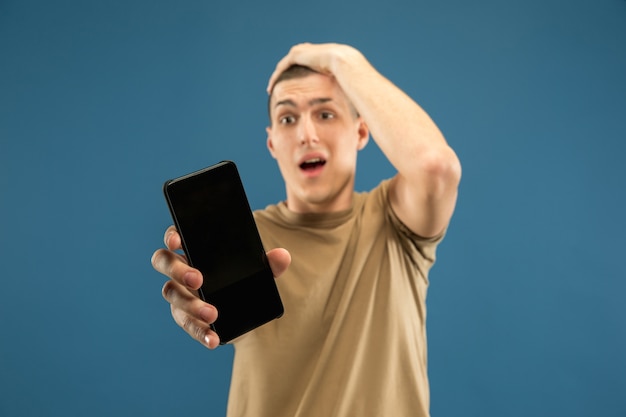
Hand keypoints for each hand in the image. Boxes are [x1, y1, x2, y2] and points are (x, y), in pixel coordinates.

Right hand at [151, 226, 290, 347]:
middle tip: (198, 280)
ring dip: (190, 305)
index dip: (172, 236)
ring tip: (213, 314)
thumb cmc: (245, 277)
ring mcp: (181, 293)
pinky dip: (199, 332)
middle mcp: (181, 268)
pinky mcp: (188, 316)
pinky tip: (213, 339)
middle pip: (164, 262)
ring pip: (172, 295)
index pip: (175, 235)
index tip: (178, 241)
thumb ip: (270, 262)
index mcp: (195, 248)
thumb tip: (282, 256)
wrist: (246, 307)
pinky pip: (187, 323)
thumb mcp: (259, 269)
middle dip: (178, 270)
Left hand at [266, 42, 364, 93]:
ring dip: (277, 78)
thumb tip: (345, 99)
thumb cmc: (346, 73)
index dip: (296, 78)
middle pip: (290, 65)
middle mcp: (308, 51)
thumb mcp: (341, 81)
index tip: (293, 88)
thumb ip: (339, 87)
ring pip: (283, 66)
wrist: (343, 62)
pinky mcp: (296, 54)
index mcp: (317, 55)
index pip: (302, 65)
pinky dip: (276, 77)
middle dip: (283, 77)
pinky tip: (271, 87)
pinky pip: (281, 67)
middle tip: (277, 89)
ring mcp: (301, 51)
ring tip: (271, 89)